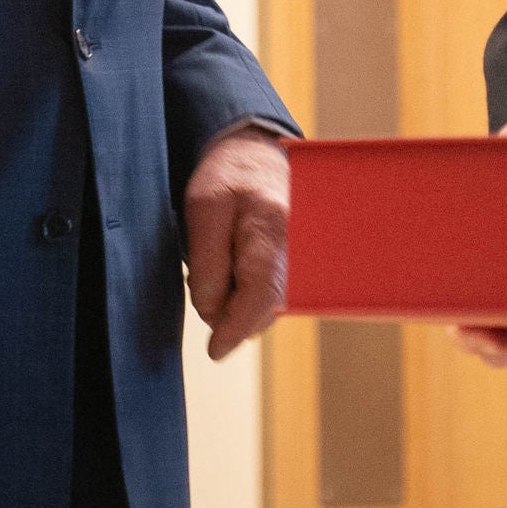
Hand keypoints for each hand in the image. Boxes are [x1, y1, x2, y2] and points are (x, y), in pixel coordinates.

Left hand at [183, 128, 289, 360]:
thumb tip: (213, 313)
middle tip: (207, 286)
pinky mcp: (301, 266)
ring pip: (270, 306)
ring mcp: (304, 257)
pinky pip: (273, 296)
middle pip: (266, 307)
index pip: (259, 291)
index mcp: (270, 225)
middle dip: (231, 314)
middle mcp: (296, 246)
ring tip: (223, 264)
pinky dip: (249, 296)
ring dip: (239, 304)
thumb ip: (208, 261)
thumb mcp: (202, 209)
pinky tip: (236, 273)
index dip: (236, 327)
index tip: (216, 350)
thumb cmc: (227, 180)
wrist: (258, 156)